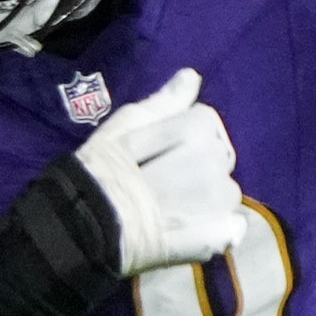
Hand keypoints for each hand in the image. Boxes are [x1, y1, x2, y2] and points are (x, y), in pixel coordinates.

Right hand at [73, 68, 242, 274]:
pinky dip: (219, 231)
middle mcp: (213, 164)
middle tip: (159, 183)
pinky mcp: (214, 239)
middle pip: (219, 158)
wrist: (84, 224)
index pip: (206, 124)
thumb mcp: (127, 125)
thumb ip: (165, 103)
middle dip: (196, 168)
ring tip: (169, 208)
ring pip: (226, 194)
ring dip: (205, 200)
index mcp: (196, 131)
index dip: (182, 138)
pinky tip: (192, 231)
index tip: (156, 152)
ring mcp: (216, 204)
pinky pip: (230, 230)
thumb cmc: (101, 169)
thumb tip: (191, 76)